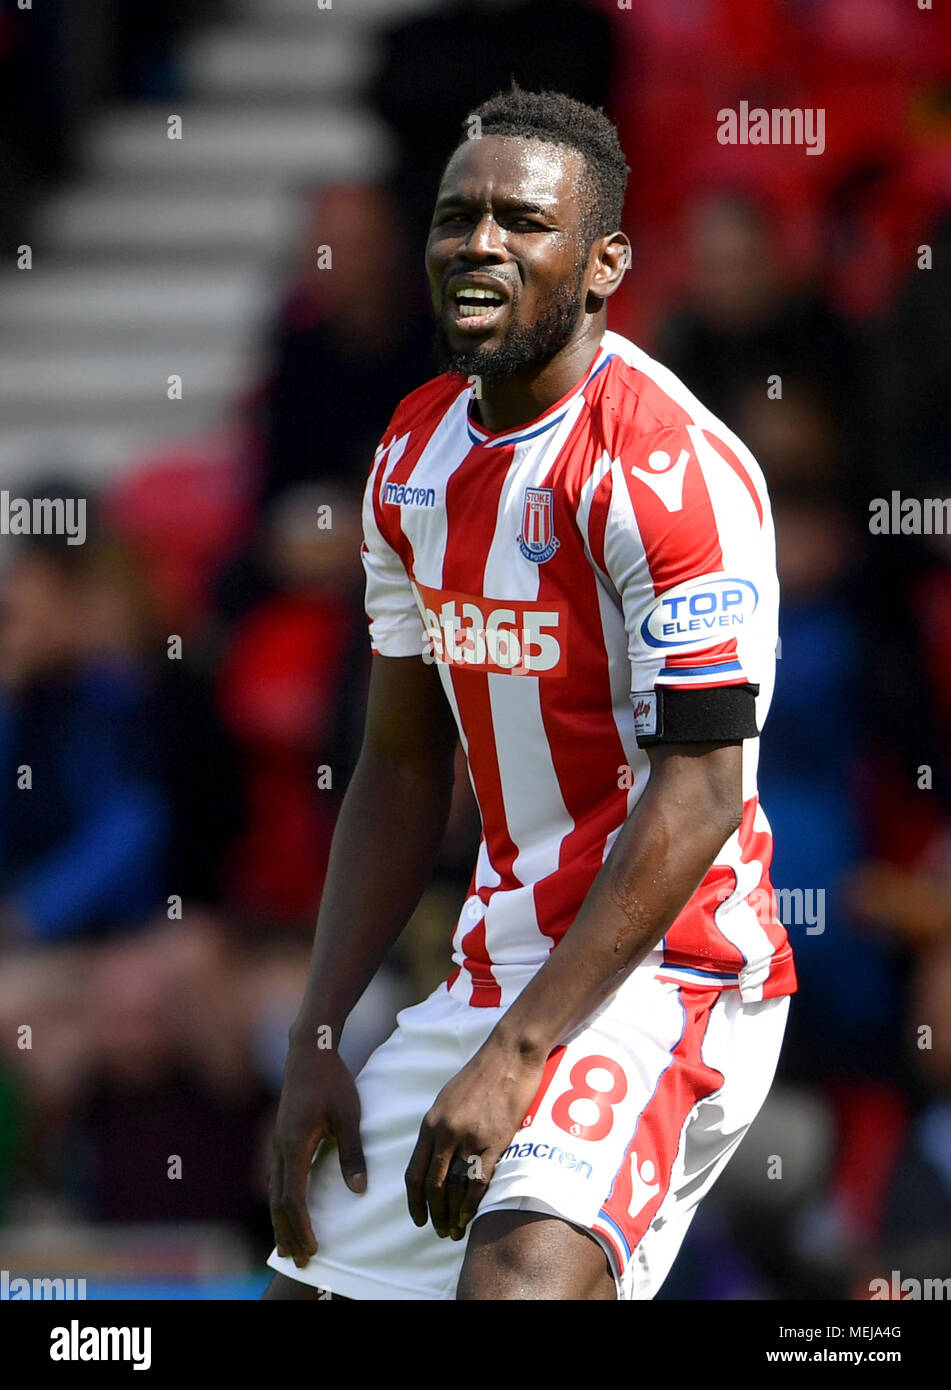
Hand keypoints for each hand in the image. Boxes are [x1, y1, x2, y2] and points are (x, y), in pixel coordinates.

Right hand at [269, 1040, 365, 1267]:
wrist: (309, 1051)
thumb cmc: (331, 1081)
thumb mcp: (348, 1115)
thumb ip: (352, 1154)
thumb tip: (359, 1192)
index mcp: (294, 1146)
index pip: (294, 1198)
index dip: (302, 1227)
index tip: (313, 1249)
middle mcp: (280, 1148)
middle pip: (278, 1201)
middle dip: (288, 1232)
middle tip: (299, 1261)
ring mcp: (278, 1143)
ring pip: (275, 1191)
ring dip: (282, 1220)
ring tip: (289, 1245)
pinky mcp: (282, 1137)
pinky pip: (278, 1178)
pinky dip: (282, 1200)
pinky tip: (289, 1209)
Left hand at [404, 1041, 543, 1240]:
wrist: (509, 1055)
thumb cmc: (480, 1075)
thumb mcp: (448, 1099)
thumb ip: (439, 1127)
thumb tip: (434, 1156)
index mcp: (430, 1123)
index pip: (414, 1172)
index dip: (414, 1201)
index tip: (418, 1218)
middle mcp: (445, 1132)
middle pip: (432, 1185)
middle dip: (432, 1213)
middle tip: (437, 1231)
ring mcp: (470, 1137)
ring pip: (454, 1187)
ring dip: (452, 1215)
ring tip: (453, 1232)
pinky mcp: (495, 1140)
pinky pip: (478, 1181)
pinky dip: (471, 1205)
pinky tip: (470, 1218)